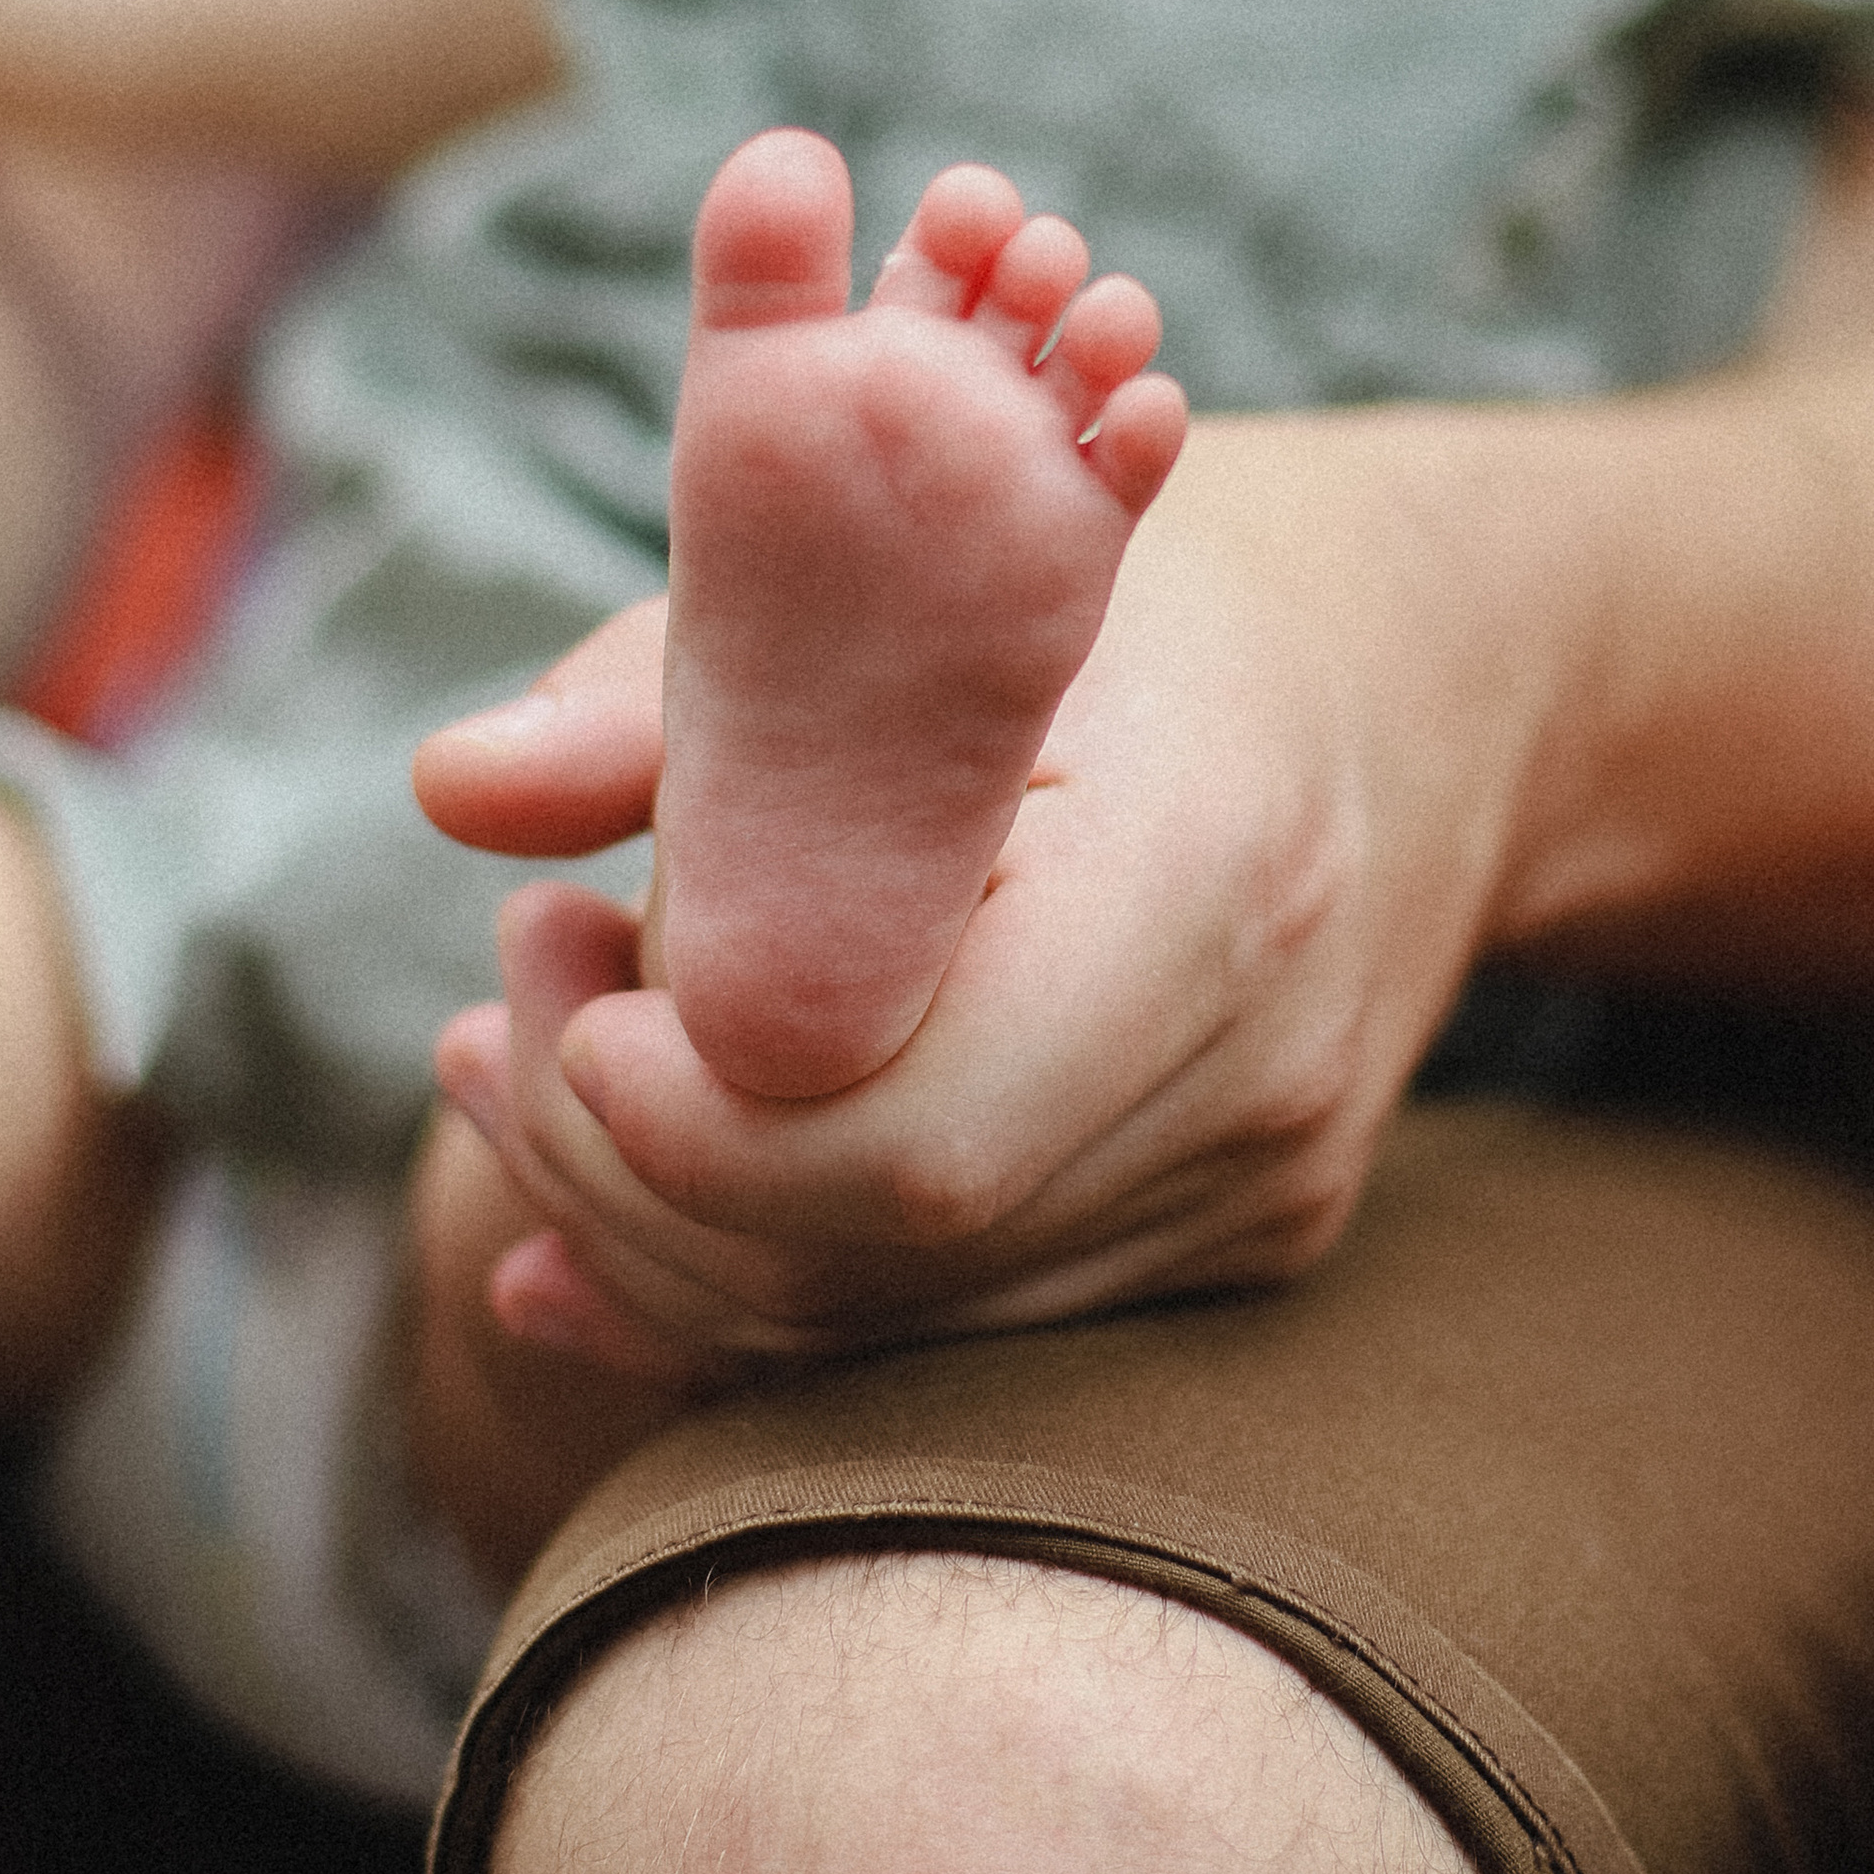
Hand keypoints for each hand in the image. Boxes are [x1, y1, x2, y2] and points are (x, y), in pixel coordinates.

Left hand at [417, 413, 1532, 1374]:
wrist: (1425, 658)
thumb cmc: (1155, 566)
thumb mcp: (928, 550)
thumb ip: (680, 683)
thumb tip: (448, 784)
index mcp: (1207, 874)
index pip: (911, 1134)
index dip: (681, 1115)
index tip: (542, 973)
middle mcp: (1258, 1080)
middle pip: (880, 1254)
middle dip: (624, 1163)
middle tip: (505, 988)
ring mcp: (1258, 1193)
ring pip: (893, 1323)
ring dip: (658, 1219)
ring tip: (515, 1052)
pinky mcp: (1226, 1243)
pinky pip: (952, 1321)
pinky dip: (758, 1262)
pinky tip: (602, 1194)